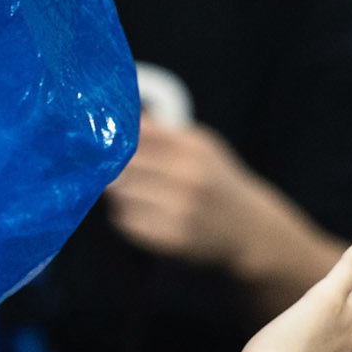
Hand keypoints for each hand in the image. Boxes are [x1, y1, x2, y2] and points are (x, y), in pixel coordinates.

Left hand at [105, 114, 262, 265]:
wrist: (250, 229)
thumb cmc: (216, 182)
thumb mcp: (201, 147)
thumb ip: (162, 131)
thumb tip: (124, 112)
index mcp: (194, 148)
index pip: (138, 135)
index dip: (114, 137)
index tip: (101, 140)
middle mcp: (189, 178)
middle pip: (125, 166)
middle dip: (110, 167)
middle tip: (104, 168)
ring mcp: (181, 210)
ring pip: (122, 196)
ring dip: (117, 193)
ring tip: (127, 191)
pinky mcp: (172, 239)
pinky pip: (128, 223)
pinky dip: (125, 216)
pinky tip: (138, 211)